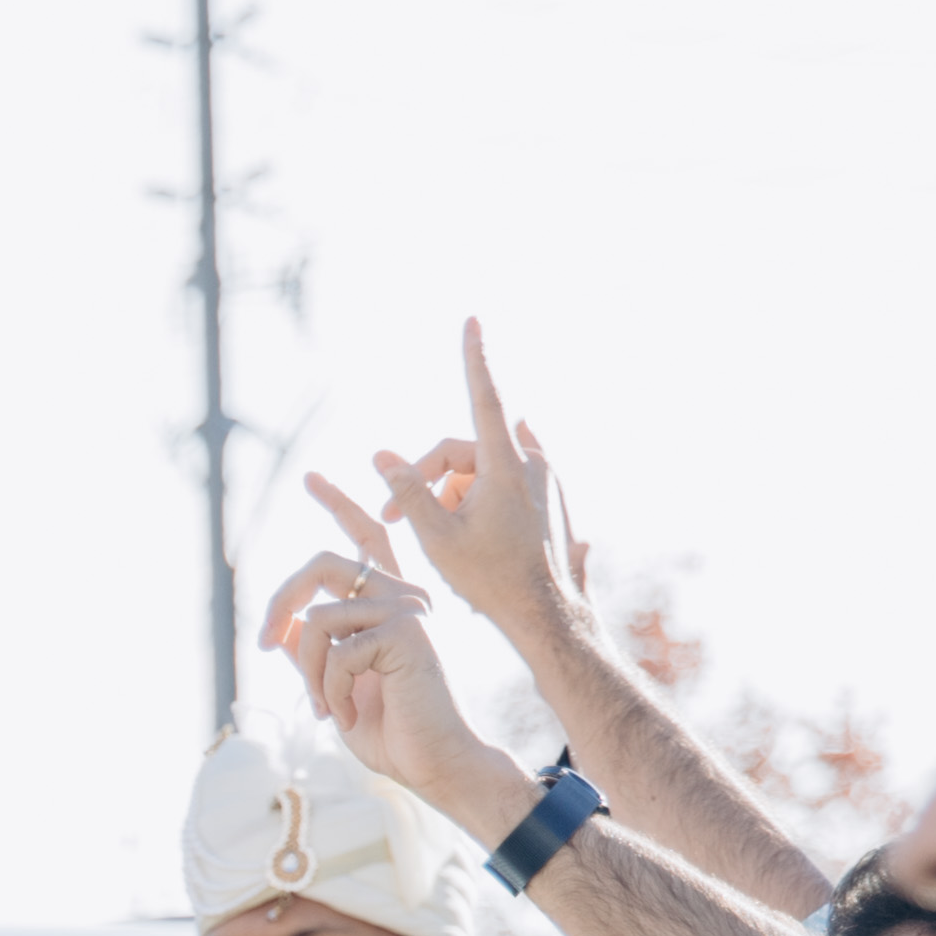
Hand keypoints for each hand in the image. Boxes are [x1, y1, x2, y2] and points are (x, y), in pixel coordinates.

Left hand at [260, 490, 528, 839]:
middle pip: (324, 564)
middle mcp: (404, 596)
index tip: (311, 478)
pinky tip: (347, 715)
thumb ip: (315, 654)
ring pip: (318, 618)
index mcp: (391, 605)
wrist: (437, 764)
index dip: (338, 505)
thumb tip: (285, 628)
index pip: (365, 539)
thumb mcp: (337, 688)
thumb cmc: (395, 734)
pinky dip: (327, 691)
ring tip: (329, 710)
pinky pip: (334, 649)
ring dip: (311, 675)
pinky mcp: (406, 630)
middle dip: (281, 599)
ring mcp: (408, 608)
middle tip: (265, 641)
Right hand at [356, 323, 588, 656]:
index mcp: (506, 466)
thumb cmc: (490, 580)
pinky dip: (480, 496)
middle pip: (465, 449)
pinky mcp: (551, 496)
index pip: (483, 397)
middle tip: (398, 519)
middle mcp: (532, 463)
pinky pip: (504, 480)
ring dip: (454, 493)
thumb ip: (408, 492)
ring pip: (483, 467)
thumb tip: (383, 457)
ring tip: (444, 538)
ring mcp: (545, 479)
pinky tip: (473, 527)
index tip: (473, 320)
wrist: (546, 614)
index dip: (474, 357)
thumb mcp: (436, 539)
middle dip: (430, 478)